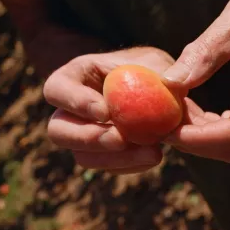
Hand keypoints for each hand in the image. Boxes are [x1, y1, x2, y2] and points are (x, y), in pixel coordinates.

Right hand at [43, 47, 175, 173]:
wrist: (160, 94)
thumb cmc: (153, 70)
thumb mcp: (160, 63)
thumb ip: (172, 71)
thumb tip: (171, 83)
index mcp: (77, 77)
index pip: (57, 89)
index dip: (75, 102)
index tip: (106, 112)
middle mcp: (73, 110)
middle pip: (58, 131)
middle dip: (89, 138)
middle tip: (121, 139)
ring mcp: (85, 135)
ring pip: (83, 157)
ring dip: (114, 158)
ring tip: (152, 151)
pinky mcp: (102, 154)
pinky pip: (108, 166)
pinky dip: (130, 164)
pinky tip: (154, 154)